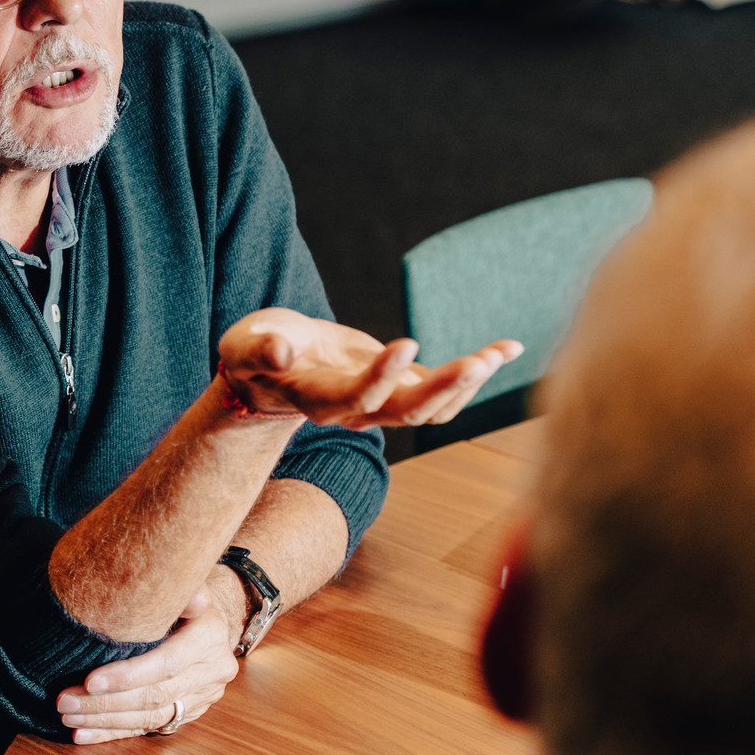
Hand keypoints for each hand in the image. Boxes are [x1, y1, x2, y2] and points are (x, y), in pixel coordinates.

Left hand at [56, 568, 246, 742]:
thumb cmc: (180, 597)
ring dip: (104, 720)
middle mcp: (212, 671)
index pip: (166, 664)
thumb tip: (190, 597)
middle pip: (155, 696)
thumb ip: (180, 589)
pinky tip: (84, 734)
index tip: (90, 681)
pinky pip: (147, 728)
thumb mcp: (181, 582)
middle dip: (106, 702)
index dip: (127, 676)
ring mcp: (202, 697)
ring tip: (68, 717)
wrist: (208, 620)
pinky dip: (113, 732)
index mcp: (210, 636)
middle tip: (66, 702)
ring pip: (150, 717)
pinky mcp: (188, 713)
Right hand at [219, 308, 522, 427]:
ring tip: (499, 353)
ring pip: (434, 408)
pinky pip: (447, 390)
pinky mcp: (402, 388)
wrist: (274, 370)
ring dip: (469, 383)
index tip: (408, 342)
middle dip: (444, 388)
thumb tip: (278, 351)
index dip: (383, 377)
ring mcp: (383, 404)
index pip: (357, 397)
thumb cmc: (255, 351)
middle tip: (478, 362)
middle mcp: (356, 411)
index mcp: (320, 400)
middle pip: (407, 412)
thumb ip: (259, 347)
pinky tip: (510, 347)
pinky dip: (479, 371)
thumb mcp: (245, 343)